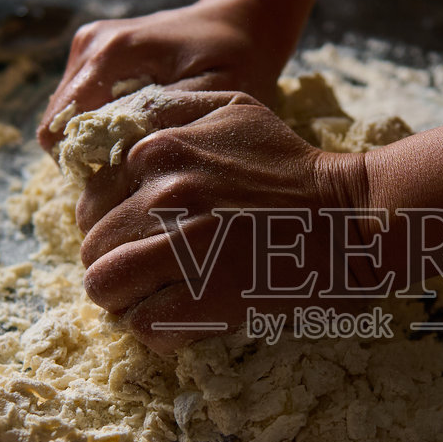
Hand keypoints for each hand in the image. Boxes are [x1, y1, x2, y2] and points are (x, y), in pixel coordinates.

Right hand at [36, 0, 290, 152]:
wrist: (236, 20)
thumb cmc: (234, 57)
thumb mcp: (213, 94)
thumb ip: (167, 121)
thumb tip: (125, 155)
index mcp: (112, 53)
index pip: (61, 128)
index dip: (85, 164)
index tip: (124, 177)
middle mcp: (90, 46)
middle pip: (57, 125)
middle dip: (91, 155)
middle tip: (138, 165)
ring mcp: (87, 47)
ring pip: (66, 118)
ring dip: (96, 139)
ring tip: (142, 143)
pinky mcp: (93, 54)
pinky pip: (80, 106)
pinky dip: (102, 125)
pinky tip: (138, 127)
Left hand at [76, 95, 371, 352]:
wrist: (350, 218)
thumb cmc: (292, 168)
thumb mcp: (232, 110)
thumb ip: (171, 111)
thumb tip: (118, 136)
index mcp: (161, 149)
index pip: (92, 198)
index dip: (113, 223)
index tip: (141, 235)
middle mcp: (164, 193)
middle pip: (94, 245)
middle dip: (115, 264)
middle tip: (150, 274)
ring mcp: (181, 246)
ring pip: (104, 287)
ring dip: (126, 301)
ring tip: (157, 301)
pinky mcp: (202, 296)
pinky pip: (143, 325)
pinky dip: (159, 331)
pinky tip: (186, 319)